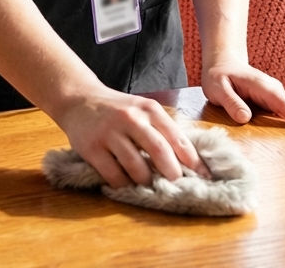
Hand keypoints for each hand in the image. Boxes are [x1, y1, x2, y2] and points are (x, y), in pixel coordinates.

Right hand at [54, 85, 209, 187]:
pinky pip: (114, 175)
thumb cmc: (118, 109)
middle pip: (159, 150)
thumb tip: (187, 159)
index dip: (192, 159)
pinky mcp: (92, 148)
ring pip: (136, 167)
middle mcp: (131, 118)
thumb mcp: (142, 110)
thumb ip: (161, 130)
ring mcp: (110, 133)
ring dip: (146, 181)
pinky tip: (125, 182)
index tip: (203, 175)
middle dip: (172, 172)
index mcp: (149, 109)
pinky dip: (123, 184)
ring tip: (149, 183)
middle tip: (177, 184)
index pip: (176, 136)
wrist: (80, 100)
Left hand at [202, 58, 284, 133]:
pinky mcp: (270, 103)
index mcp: (262, 86)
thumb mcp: (218, 88)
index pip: (283, 103)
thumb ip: (231, 102)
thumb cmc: (218, 75)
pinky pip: (281, 116)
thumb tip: (246, 118)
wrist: (222, 63)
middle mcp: (272, 90)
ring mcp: (273, 96)